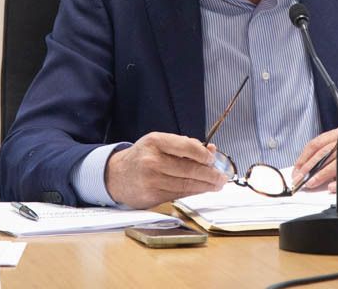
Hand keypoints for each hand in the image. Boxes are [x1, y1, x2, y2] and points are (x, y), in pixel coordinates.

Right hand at [105, 132, 227, 208]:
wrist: (116, 176)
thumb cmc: (142, 156)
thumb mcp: (159, 143)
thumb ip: (184, 145)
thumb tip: (211, 150)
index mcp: (155, 142)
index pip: (187, 147)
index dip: (204, 155)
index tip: (213, 159)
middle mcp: (152, 160)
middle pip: (189, 169)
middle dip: (210, 174)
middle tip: (221, 177)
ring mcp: (151, 180)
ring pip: (186, 184)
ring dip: (205, 186)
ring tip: (216, 185)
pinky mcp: (152, 196)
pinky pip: (179, 194)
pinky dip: (193, 192)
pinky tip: (202, 190)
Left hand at [291, 129, 337, 195]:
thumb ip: (326, 159)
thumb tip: (305, 171)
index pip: (318, 143)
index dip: (304, 157)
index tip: (297, 170)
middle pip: (325, 154)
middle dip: (309, 168)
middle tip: (300, 179)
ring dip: (321, 175)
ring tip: (312, 183)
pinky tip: (331, 188)